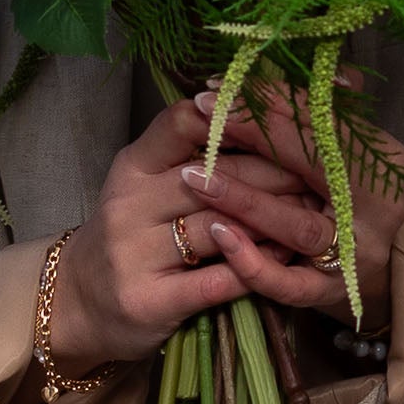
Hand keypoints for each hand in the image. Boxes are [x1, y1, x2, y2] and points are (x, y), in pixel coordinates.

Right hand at [50, 90, 363, 366]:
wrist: (81, 302)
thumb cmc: (132, 232)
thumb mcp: (146, 180)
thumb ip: (191, 146)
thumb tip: (256, 101)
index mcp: (132, 166)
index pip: (184, 122)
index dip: (238, 119)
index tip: (283, 123)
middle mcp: (128, 205)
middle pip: (215, 176)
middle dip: (276, 172)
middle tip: (322, 170)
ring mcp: (134, 254)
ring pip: (221, 228)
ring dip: (275, 221)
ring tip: (315, 212)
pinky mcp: (149, 301)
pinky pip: (217, 280)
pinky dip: (257, 268)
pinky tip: (286, 259)